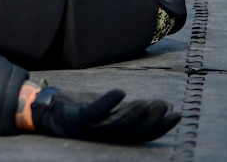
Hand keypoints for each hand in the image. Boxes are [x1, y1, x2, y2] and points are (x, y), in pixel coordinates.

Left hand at [31, 87, 179, 143]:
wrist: (49, 109)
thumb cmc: (82, 109)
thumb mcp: (109, 110)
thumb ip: (128, 110)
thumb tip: (157, 105)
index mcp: (116, 134)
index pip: (144, 133)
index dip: (162, 126)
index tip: (177, 114)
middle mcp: (105, 135)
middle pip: (134, 131)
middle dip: (152, 120)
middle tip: (165, 106)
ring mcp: (91, 128)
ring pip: (117, 124)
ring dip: (134, 113)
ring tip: (147, 103)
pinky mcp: (78, 117)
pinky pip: (95, 111)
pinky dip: (108, 102)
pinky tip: (121, 92)